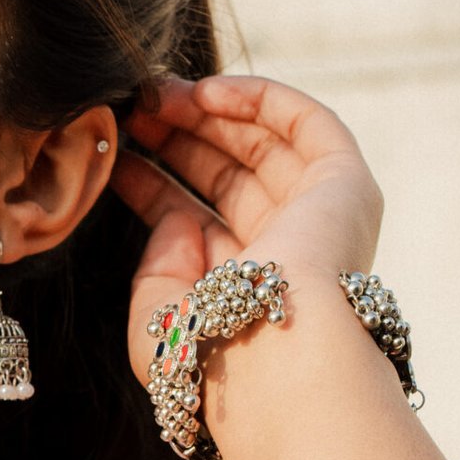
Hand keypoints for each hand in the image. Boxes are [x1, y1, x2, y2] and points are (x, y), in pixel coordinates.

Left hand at [113, 74, 384, 386]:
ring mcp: (321, 218)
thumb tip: (176, 215)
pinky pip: (308, 123)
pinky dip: (259, 98)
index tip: (112, 150)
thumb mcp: (160, 317)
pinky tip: (205, 93)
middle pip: (227, 172)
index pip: (193, 216)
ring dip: (208, 111)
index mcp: (240, 288)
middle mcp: (285, 250)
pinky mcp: (347, 189)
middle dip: (178, 136)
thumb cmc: (210, 359)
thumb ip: (158, 265)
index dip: (152, 179)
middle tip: (132, 109)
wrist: (272, 366)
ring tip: (156, 95)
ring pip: (264, 142)